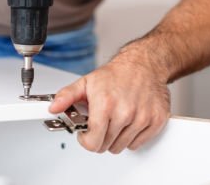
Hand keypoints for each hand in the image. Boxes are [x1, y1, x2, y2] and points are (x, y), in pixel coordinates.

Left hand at [48, 53, 170, 153]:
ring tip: (117, 119)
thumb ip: (66, 96)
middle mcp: (125, 112)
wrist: (144, 64)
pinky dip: (133, 137)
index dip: (86, 140)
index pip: (92, 142)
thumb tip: (53, 107)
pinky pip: (138, 144)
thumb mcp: (87, 82)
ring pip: (122, 146)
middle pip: (106, 146)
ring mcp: (142, 117)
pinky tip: (130, 121)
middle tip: (103, 121)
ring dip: (117, 138)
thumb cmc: (116, 74)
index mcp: (105, 104)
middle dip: (101, 137)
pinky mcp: (156, 120)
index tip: (88, 133)